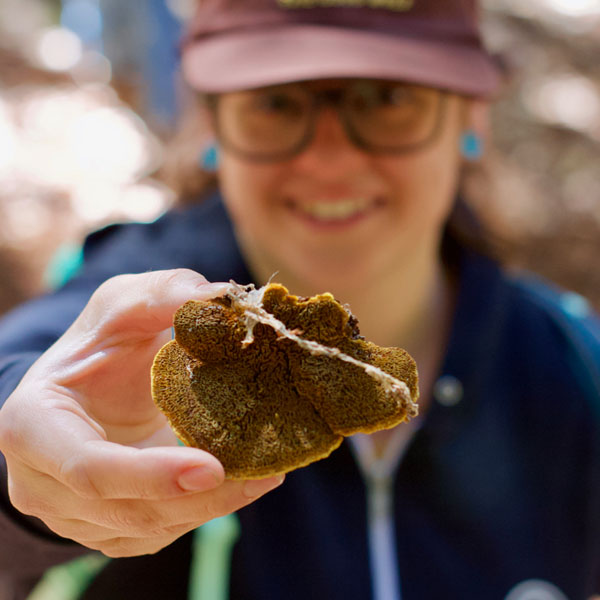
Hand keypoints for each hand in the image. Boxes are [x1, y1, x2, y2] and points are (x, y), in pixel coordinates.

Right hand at [0, 269, 283, 556]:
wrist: (90, 383)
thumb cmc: (102, 342)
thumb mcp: (124, 304)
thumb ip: (164, 294)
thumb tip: (222, 297)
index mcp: (34, 426)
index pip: (88, 468)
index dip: (150, 474)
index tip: (212, 466)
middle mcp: (43, 482)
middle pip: (125, 510)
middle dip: (198, 498)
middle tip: (262, 473)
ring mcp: (74, 512)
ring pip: (147, 529)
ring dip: (212, 507)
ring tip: (265, 473)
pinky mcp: (108, 525)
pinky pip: (157, 534)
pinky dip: (204, 512)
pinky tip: (243, 483)